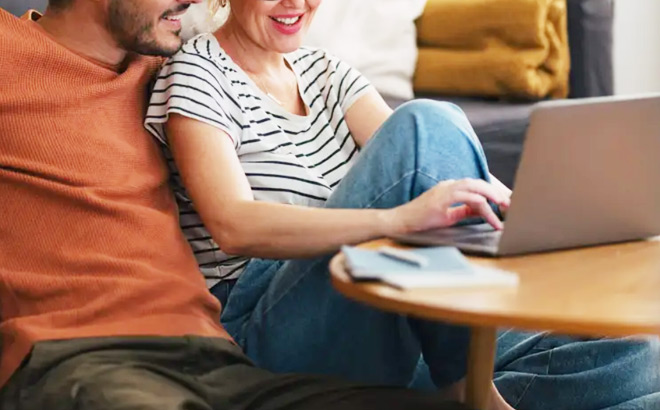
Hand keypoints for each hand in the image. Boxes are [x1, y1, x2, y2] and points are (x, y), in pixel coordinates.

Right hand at [390, 178, 510, 233]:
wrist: (401, 221)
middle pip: (477, 183)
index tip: (502, 203)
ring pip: (473, 187)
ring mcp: (444, 190)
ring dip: (491, 194)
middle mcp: (448, 185)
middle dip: (495, 191)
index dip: (490, 193)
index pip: (474, 187)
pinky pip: (464, 197)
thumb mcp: (447, 216)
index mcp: (449, 188)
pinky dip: (479, 202)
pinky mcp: (440, 199)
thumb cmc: (421, 220)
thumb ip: (463, 211)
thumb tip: (480, 211)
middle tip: (508, 203)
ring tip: (503, 205)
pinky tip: (488, 210)